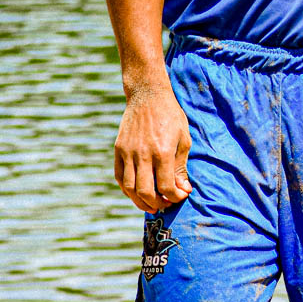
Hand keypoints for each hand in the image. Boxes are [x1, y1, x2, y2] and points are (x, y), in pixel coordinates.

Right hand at [114, 86, 192, 212]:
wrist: (148, 96)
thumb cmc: (171, 117)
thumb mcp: (184, 139)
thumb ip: (181, 166)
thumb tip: (183, 189)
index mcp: (163, 151)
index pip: (166, 186)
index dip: (175, 196)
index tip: (182, 196)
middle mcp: (143, 154)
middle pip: (145, 191)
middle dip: (157, 203)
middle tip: (166, 205)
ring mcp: (128, 152)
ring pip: (129, 187)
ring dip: (140, 201)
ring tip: (151, 205)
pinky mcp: (118, 150)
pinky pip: (119, 176)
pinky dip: (127, 189)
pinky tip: (137, 193)